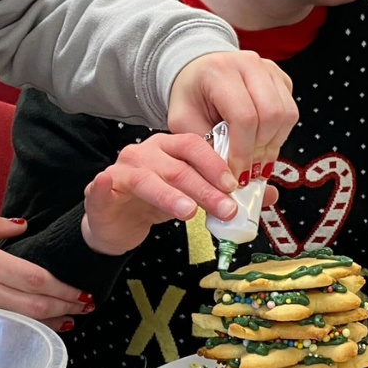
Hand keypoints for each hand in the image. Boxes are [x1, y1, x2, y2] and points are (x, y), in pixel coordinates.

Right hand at [0, 214, 92, 328]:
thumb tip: (24, 226)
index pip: (36, 279)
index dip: (63, 288)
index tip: (82, 292)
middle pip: (37, 304)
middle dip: (67, 306)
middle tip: (87, 306)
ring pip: (27, 321)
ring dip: (53, 321)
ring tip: (71, 318)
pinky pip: (9, 331)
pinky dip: (29, 331)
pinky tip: (41, 329)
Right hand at [81, 132, 277, 256]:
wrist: (116, 221)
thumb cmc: (155, 204)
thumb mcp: (193, 199)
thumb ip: (224, 195)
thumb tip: (268, 195)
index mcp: (170, 148)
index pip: (196, 147)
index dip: (216, 164)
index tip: (236, 185)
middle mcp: (146, 152)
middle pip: (178, 165)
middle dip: (205, 187)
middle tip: (226, 208)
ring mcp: (122, 169)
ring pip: (147, 177)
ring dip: (169, 194)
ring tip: (189, 212)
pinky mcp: (100, 189)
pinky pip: (103, 185)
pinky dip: (105, 186)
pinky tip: (108, 186)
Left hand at [167, 51, 296, 177]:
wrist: (199, 72)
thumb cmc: (190, 96)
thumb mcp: (182, 121)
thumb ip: (203, 144)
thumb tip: (227, 173)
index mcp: (219, 71)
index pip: (244, 116)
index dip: (243, 150)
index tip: (236, 173)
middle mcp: (248, 64)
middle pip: (271, 114)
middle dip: (260, 150)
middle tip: (248, 172)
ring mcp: (269, 69)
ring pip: (286, 114)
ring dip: (273, 145)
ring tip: (256, 163)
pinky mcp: (281, 78)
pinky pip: (290, 111)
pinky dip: (279, 134)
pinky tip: (261, 145)